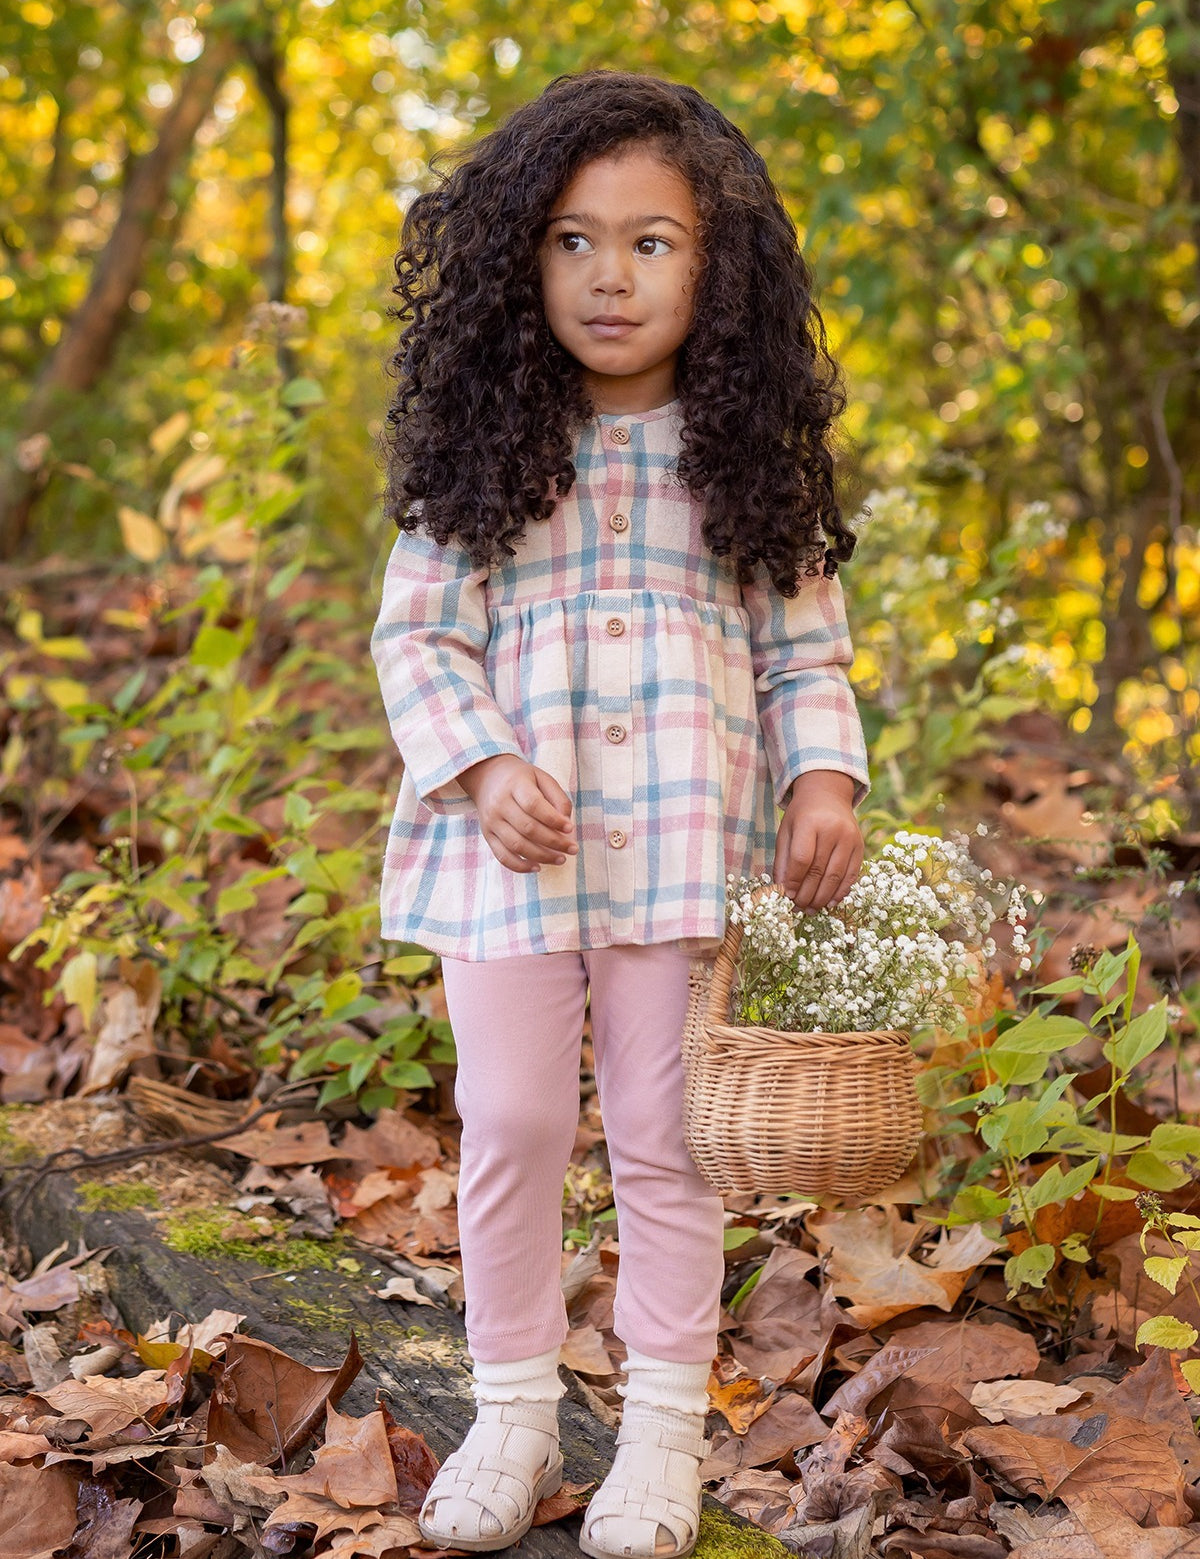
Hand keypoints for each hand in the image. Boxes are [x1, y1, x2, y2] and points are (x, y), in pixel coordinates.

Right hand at [458, 754, 578, 873]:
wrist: (488, 778)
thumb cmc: (522, 780)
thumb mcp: (543, 778)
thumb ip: (558, 798)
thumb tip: (567, 826)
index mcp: (515, 785)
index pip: (534, 805)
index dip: (553, 819)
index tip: (570, 828)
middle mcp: (499, 803)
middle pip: (528, 828)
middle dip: (554, 842)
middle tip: (573, 849)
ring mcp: (491, 821)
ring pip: (517, 845)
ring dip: (542, 856)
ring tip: (561, 859)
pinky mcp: (488, 835)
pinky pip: (502, 856)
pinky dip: (520, 866)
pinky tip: (538, 867)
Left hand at [773, 770, 862, 911]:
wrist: (828, 795)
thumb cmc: (802, 815)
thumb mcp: (786, 831)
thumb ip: (783, 860)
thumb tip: (782, 891)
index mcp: (809, 822)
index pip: (801, 858)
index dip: (793, 881)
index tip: (786, 896)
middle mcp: (832, 830)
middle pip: (819, 871)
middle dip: (807, 894)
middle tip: (798, 908)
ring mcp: (850, 838)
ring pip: (836, 876)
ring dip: (822, 898)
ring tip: (811, 909)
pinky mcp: (860, 846)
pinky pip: (852, 875)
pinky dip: (840, 892)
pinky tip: (829, 902)